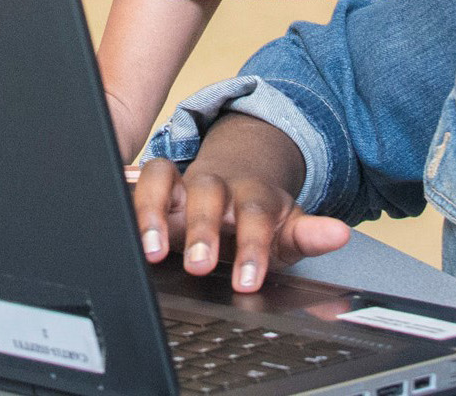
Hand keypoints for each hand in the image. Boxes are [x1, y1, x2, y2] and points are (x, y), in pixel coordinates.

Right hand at [131, 156, 349, 291]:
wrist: (237, 174)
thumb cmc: (259, 214)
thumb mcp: (287, 227)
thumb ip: (310, 235)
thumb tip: (339, 234)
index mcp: (253, 195)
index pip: (256, 215)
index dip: (253, 246)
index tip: (247, 281)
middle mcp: (217, 184)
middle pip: (209, 193)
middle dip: (203, 228)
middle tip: (200, 264)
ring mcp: (184, 181)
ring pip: (166, 178)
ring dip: (155, 210)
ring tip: (151, 249)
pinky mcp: (157, 183)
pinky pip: (140, 176)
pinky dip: (129, 189)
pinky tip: (116, 209)